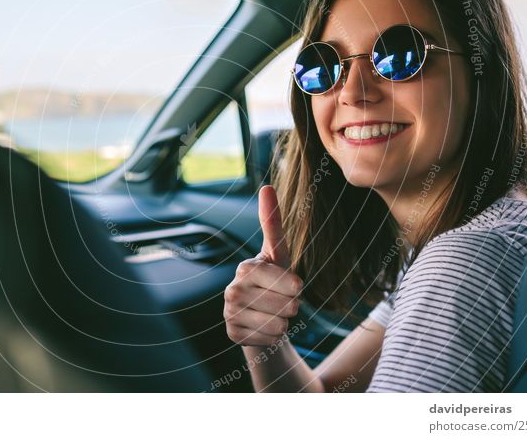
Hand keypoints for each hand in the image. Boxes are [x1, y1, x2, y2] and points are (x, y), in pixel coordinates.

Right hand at [224, 185, 302, 345]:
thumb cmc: (273, 281)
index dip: (296, 288)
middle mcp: (232, 291)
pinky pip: (269, 340)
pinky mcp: (232, 335)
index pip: (290, 284)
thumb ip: (273, 223)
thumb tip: (266, 186)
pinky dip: (272, 337)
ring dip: (283, 322)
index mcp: (246, 269)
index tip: (293, 286)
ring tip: (272, 313)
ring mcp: (230, 314)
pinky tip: (263, 327)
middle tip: (280, 301)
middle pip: (287, 306)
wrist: (259, 315)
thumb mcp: (279, 254)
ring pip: (279, 325)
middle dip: (291, 306)